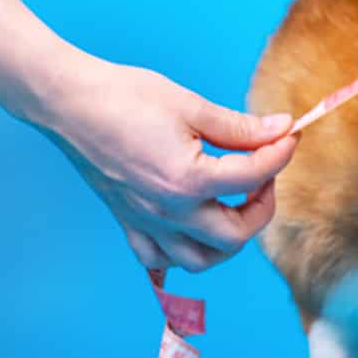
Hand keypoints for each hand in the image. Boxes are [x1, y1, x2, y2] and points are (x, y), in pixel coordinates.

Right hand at [33, 56, 296, 271]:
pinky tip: (192, 229)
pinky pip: (157, 260)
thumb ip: (240, 127)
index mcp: (188, 180)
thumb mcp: (191, 106)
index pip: (254, 176)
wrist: (68, 102)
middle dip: (262, 207)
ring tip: (234, 206)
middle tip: (264, 176)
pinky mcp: (127, 221)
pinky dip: (180, 254)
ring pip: (199, 261)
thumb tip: (282, 129)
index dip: (281, 152)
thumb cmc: (126, 97)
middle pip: (235, 235)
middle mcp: (168, 211)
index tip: (290, 135)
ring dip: (227, 240)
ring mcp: (146, 222)